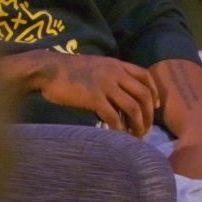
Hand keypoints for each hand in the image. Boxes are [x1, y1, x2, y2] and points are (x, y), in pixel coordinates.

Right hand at [20, 52, 159, 135]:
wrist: (47, 69)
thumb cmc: (67, 70)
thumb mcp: (95, 66)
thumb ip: (110, 77)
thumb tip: (120, 98)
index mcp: (116, 64)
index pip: (145, 76)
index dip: (154, 92)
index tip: (155, 107)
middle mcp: (115, 73)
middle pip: (144, 95)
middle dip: (149, 114)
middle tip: (146, 129)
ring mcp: (105, 85)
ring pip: (133, 107)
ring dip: (138, 124)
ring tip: (136, 136)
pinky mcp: (93, 98)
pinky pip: (114, 117)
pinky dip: (120, 129)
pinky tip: (119, 136)